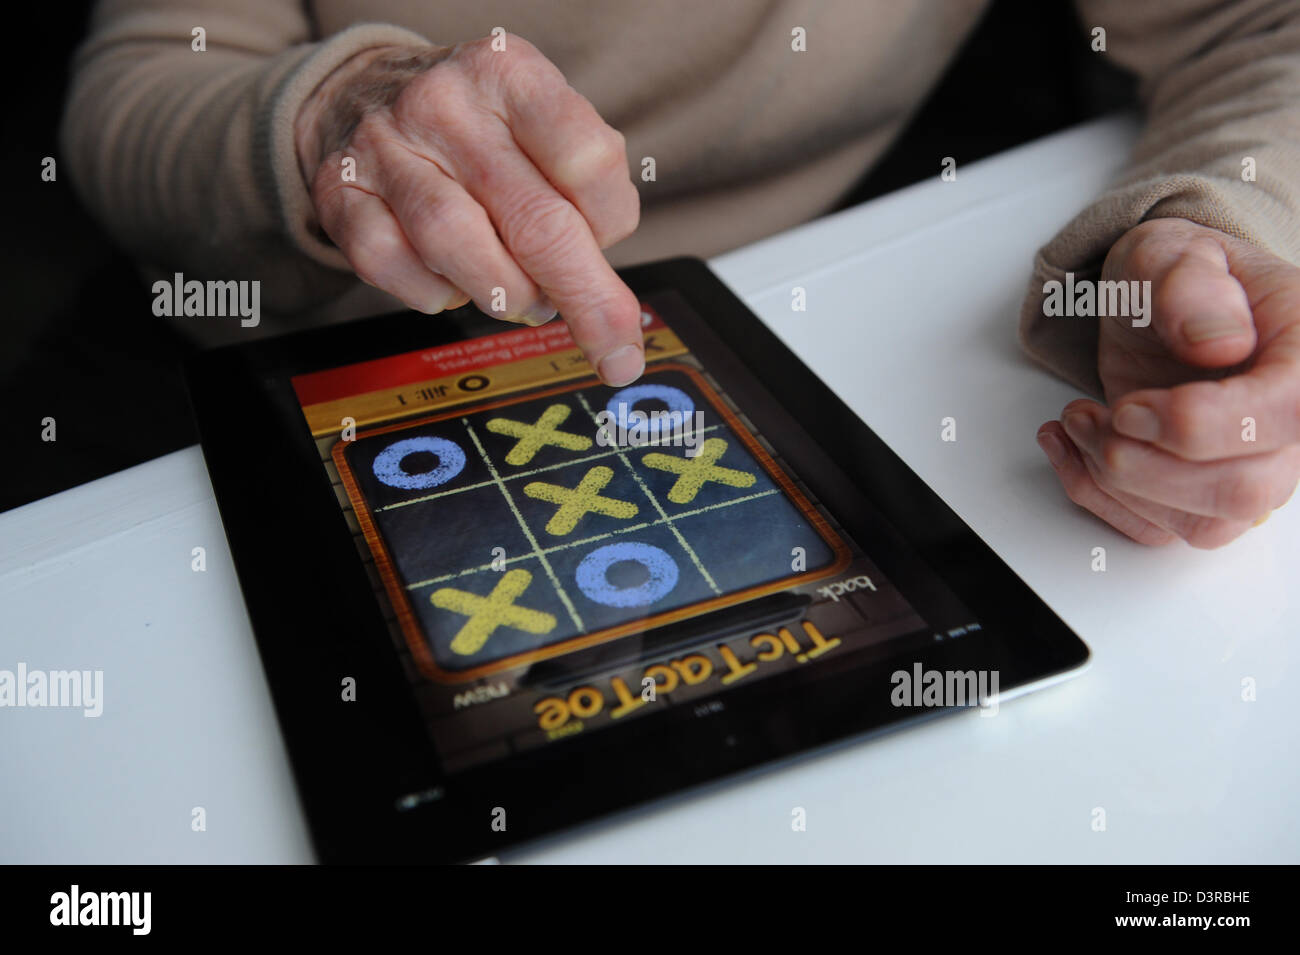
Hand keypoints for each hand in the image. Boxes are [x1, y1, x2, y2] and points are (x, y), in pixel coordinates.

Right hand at [294, 35, 643, 384]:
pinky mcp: (340, 194)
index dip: (610, 223)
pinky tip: (453, 281)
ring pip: (457, 246)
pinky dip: (435, 295)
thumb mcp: (541, 128)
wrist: (361, 96)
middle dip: (583, 297)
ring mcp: (383, 147)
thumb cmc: (477, 129)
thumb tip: (610, 304)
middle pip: (533, 220)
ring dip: (506, 295)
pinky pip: (393, 267)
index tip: (608, 245)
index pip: (588, 162)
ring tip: (523, 299)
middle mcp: (444, 103)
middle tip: (612, 347)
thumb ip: (587, 194)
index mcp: (510, 74)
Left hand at [1036, 217, 1299, 547]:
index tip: (1132, 408)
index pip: (1286, 415)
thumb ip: (1190, 287)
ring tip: (1078, 420)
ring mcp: (1251, 467)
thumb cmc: (1179, 279)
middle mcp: (1290, 424)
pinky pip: (1160, 531)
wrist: (1162, 303)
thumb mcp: (1173, 253)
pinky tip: (1069, 446)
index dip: (1201, 425)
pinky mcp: (1201, 495)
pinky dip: (1097, 497)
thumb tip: (1220, 343)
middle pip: (1244, 489)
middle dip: (1145, 464)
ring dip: (1117, 484)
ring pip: (1204, 525)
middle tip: (1093, 415)